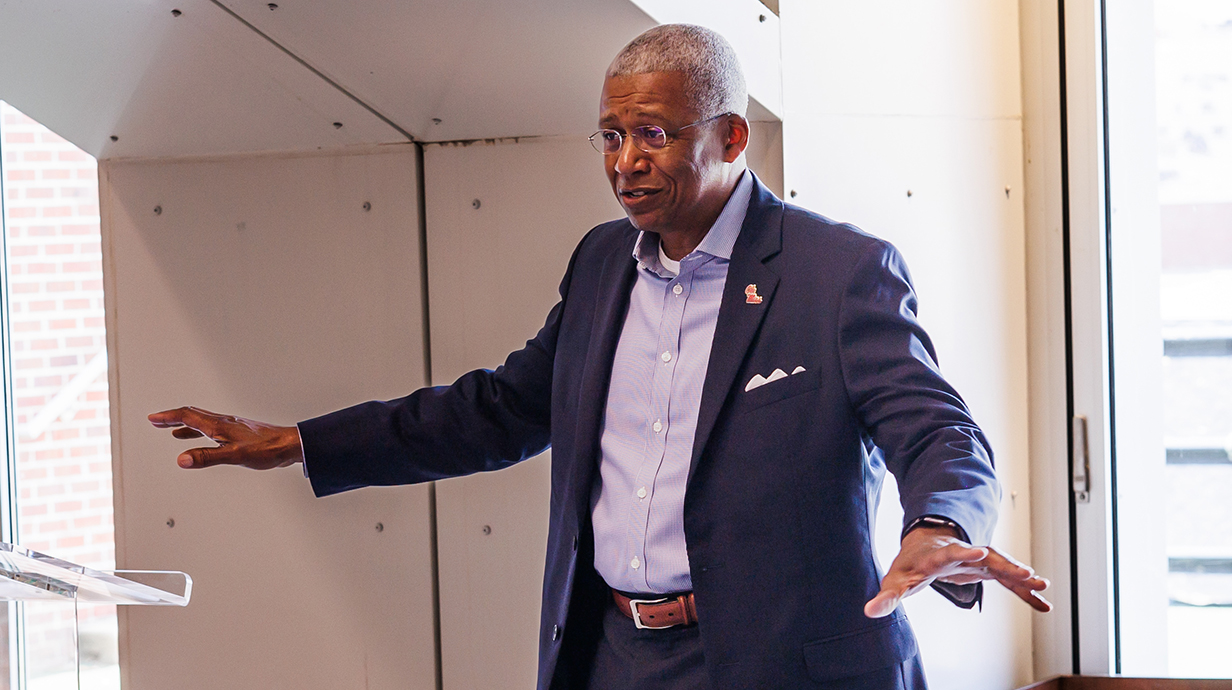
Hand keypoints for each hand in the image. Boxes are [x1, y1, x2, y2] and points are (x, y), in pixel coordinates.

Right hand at [148, 406, 303, 469]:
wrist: (289, 445)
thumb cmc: (266, 449)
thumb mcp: (234, 456)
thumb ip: (207, 457)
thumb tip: (182, 459)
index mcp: (219, 425)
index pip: (188, 416)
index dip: (168, 417)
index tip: (153, 419)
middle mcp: (224, 422)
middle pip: (193, 415)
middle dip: (173, 418)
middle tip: (157, 421)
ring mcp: (231, 427)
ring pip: (203, 422)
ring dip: (185, 424)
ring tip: (172, 429)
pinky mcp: (239, 433)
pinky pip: (213, 429)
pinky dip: (200, 432)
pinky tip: (203, 439)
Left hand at [864, 525, 1051, 617]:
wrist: (923, 544)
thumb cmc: (910, 563)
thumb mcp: (896, 581)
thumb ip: (887, 597)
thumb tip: (869, 611)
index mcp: (939, 555)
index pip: (952, 553)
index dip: (965, 552)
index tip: (980, 551)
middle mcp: (963, 554)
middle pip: (986, 557)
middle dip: (1006, 564)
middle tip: (1027, 572)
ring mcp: (978, 560)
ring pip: (1002, 566)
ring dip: (1021, 576)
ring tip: (1043, 585)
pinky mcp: (986, 569)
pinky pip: (1008, 581)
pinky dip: (1024, 591)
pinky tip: (1043, 603)